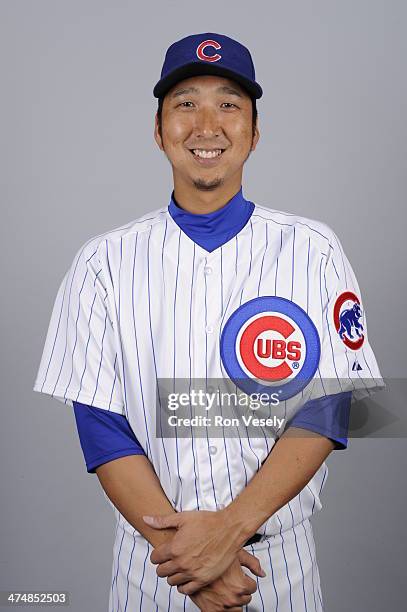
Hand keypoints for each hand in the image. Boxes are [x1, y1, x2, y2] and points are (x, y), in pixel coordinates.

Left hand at [144, 510, 264, 593]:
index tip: (162, 552)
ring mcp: (192, 572)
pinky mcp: (203, 579)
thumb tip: (146, 519)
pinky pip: (186, 590)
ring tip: (179, 567)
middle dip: (163, 565)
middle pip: (161, 572)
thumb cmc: (208, 522)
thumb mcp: (183, 518)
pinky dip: (184, 585)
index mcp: (174, 547)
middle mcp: (181, 562)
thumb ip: (162, 521)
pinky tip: (187, 576)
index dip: (157, 554)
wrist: (229, 529)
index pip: (155, 558)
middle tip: (170, 559)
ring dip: (173, 575)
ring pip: (172, 581)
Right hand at [188, 555, 259, 610]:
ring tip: (225, 588)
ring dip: (233, 600)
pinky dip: (223, 607)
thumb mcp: (235, 553)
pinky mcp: (211, 611)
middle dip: (240, 590)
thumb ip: (252, 563)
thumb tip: (262, 573)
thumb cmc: (212, 555)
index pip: (252, 588)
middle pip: (245, 598)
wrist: (190, 563)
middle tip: (232, 581)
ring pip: (237, 609)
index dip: (246, 579)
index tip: (240, 576)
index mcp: (241, 585)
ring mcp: (222, 607)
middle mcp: (232, 598)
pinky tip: (219, 596)